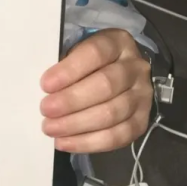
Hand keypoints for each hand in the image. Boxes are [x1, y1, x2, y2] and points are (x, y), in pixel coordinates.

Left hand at [39, 29, 151, 152]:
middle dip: (71, 100)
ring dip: (77, 124)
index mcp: (117, 42)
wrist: (116, 72)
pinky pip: (119, 136)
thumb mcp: (76, 52)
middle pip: (106, 85)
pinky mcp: (142, 120)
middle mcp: (135, 68)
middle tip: (46, 110)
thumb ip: (64, 65)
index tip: (45, 85)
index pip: (95, 54)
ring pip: (112, 114)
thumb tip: (44, 89)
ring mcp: (142, 95)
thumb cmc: (87, 62)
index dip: (69, 70)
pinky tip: (65, 143)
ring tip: (51, 128)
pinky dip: (89, 143)